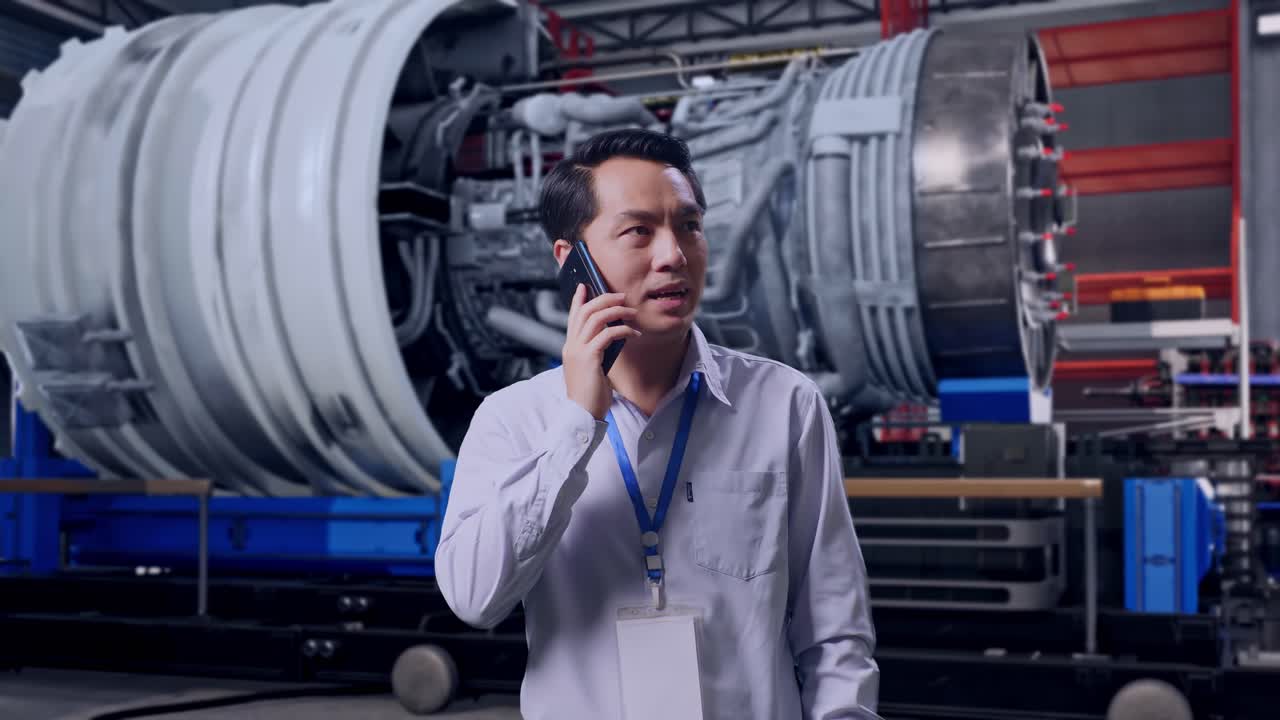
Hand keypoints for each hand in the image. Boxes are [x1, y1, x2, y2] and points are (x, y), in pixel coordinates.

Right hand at [562, 284, 639, 419]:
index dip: (578, 299)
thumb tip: (611, 337)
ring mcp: (578, 350)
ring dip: (616, 311)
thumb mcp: (591, 369)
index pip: (573, 317)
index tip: (584, 286)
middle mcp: (571, 345)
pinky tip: (634, 334)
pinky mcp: (589, 357)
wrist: (582, 414)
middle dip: (604, 299)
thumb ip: (595, 352)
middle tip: (622, 296)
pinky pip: (608, 334)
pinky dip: (623, 330)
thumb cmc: (590, 395)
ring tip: (632, 312)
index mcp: (570, 347)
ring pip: (596, 318)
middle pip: (585, 311)